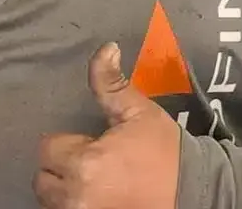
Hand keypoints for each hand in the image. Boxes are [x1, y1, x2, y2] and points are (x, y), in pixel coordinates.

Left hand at [33, 43, 180, 208]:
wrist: (197, 195)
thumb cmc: (166, 153)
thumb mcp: (138, 112)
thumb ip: (111, 82)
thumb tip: (106, 48)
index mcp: (84, 163)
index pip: (46, 148)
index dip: (67, 141)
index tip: (91, 142)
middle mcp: (77, 196)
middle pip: (43, 180)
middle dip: (60, 167)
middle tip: (89, 161)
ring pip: (53, 201)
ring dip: (65, 189)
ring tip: (93, 178)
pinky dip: (76, 204)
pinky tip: (98, 195)